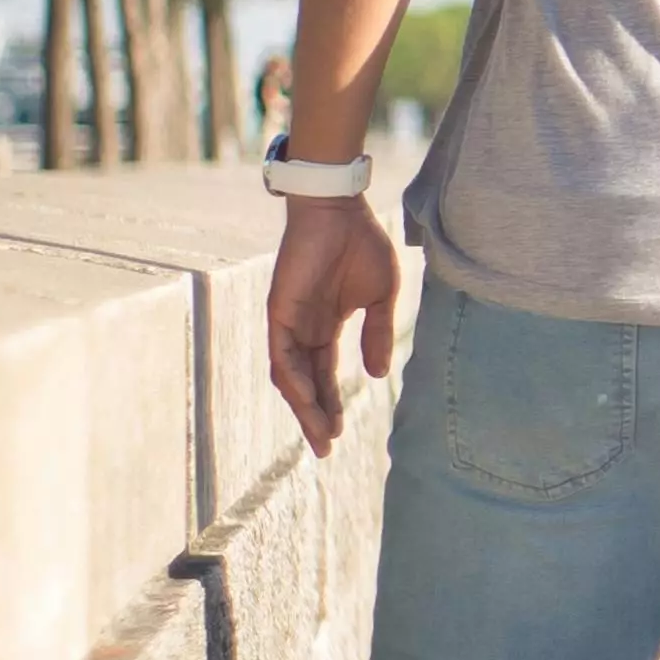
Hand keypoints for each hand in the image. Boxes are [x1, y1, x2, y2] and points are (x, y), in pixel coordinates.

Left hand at [266, 195, 400, 456]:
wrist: (339, 209)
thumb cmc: (361, 244)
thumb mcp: (380, 298)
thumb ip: (377, 334)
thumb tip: (378, 374)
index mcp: (327, 325)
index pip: (324, 375)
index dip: (331, 404)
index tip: (338, 435)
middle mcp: (304, 328)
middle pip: (306, 383)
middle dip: (316, 416)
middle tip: (325, 449)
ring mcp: (289, 321)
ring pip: (290, 375)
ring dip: (304, 406)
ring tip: (320, 435)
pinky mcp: (279, 310)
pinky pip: (281, 353)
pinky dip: (292, 378)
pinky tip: (304, 400)